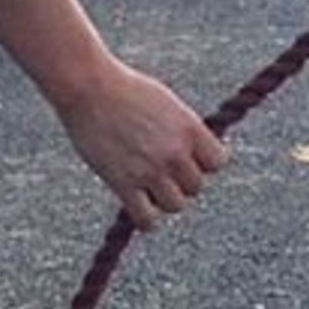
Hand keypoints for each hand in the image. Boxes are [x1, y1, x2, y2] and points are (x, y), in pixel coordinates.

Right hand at [55, 60, 228, 230]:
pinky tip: (139, 207)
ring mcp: (150, 170)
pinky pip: (147, 219)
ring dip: (166, 200)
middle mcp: (175, 152)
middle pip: (196, 187)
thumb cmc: (128, 91)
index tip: (189, 159)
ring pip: (176, 205)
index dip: (204, 163)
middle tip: (163, 172)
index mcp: (191, 130)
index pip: (218, 162)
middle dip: (183, 181)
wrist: (90, 88)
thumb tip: (197, 155)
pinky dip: (147, 220)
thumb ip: (186, 132)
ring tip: (151, 188)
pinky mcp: (123, 183)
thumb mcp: (168, 106)